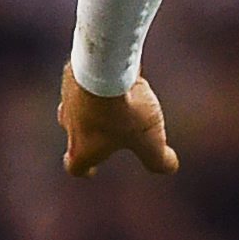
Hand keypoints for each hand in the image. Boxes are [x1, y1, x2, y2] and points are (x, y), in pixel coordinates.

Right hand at [57, 63, 178, 177]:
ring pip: (76, 107)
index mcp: (82, 148)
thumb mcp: (149, 141)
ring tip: (111, 104)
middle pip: (74, 135)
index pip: (76, 166)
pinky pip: (85, 81)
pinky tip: (115, 76)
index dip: (84, 169)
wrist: (105, 68)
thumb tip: (170, 166)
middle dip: (88, 137)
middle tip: (103, 137)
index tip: (90, 171)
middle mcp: (69, 124)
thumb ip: (158, 158)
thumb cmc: (124, 111)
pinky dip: (97, 83)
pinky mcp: (73, 72)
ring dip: (91, 108)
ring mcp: (69, 97)